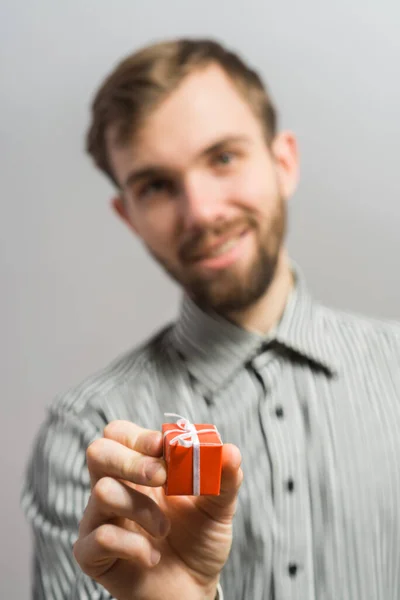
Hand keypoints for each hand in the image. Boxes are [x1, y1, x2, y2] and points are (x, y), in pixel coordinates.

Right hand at [73, 420, 242, 599]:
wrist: (193, 589)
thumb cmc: (198, 540)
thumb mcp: (218, 507)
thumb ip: (224, 478)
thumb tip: (230, 451)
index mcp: (140, 467)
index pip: (120, 434)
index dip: (138, 435)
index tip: (164, 446)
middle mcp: (116, 486)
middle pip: (99, 452)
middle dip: (130, 460)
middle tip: (161, 477)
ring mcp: (100, 518)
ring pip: (102, 492)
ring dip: (141, 508)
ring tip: (165, 529)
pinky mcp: (92, 553)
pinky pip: (99, 538)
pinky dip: (133, 546)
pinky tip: (152, 556)